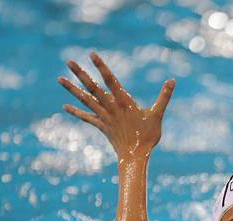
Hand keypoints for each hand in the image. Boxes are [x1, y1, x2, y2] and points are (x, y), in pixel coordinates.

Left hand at [58, 52, 174, 160]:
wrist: (136, 156)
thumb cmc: (148, 136)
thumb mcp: (158, 114)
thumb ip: (164, 96)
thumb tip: (173, 81)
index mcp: (124, 102)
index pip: (110, 80)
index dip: (101, 67)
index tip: (92, 54)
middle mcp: (111, 107)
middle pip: (93, 87)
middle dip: (80, 74)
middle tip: (68, 61)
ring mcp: (104, 117)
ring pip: (86, 100)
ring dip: (72, 89)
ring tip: (59, 79)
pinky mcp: (102, 126)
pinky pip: (87, 117)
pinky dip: (76, 111)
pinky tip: (65, 106)